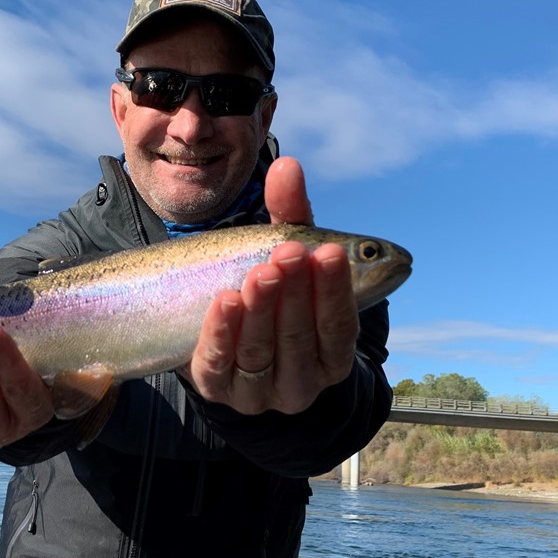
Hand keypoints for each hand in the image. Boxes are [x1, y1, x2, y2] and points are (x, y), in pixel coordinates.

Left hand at [183, 157, 359, 414]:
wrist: (222, 346)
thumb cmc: (270, 292)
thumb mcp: (284, 256)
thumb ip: (289, 215)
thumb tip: (288, 165)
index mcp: (332, 354)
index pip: (340, 326)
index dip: (336, 289)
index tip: (329, 250)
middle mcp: (303, 382)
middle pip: (300, 337)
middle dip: (296, 293)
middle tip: (288, 252)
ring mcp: (259, 393)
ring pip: (262, 352)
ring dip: (262, 309)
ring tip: (259, 271)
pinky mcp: (216, 391)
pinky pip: (218, 364)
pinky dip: (222, 332)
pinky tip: (225, 300)